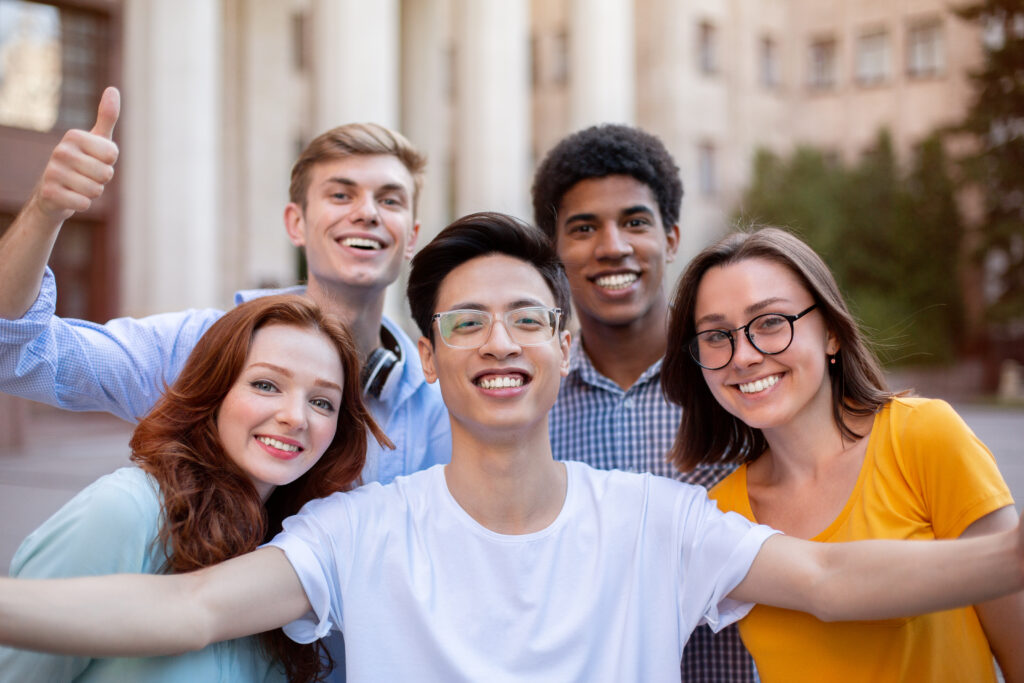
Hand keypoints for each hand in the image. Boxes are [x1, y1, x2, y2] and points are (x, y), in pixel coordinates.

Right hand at [31, 86, 119, 221]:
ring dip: (93, 192)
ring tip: (79, 186)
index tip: (95, 160)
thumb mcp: (97, 140)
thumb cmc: (82, 163)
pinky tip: (71, 197)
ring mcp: (52, 172)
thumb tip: (113, 89)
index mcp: (73, 136)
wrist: (54, 192)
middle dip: (102, 180)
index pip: (112, 155)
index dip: (109, 162)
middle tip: (87, 176)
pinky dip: (83, 204)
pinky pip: (84, 204)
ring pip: (96, 190)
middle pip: (106, 174)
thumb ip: (107, 117)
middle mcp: (60, 150)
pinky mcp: (50, 193)